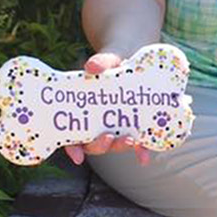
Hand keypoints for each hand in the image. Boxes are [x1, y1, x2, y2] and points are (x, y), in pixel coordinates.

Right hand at [63, 51, 151, 165]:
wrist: (133, 58)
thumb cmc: (113, 61)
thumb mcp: (108, 59)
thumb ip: (101, 62)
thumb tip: (92, 67)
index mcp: (82, 109)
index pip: (71, 134)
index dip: (72, 148)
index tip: (77, 157)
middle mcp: (96, 122)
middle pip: (93, 143)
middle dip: (100, 146)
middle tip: (108, 138)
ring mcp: (115, 126)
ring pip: (113, 143)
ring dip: (120, 146)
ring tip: (131, 140)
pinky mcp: (133, 126)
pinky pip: (135, 142)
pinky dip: (140, 150)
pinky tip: (144, 157)